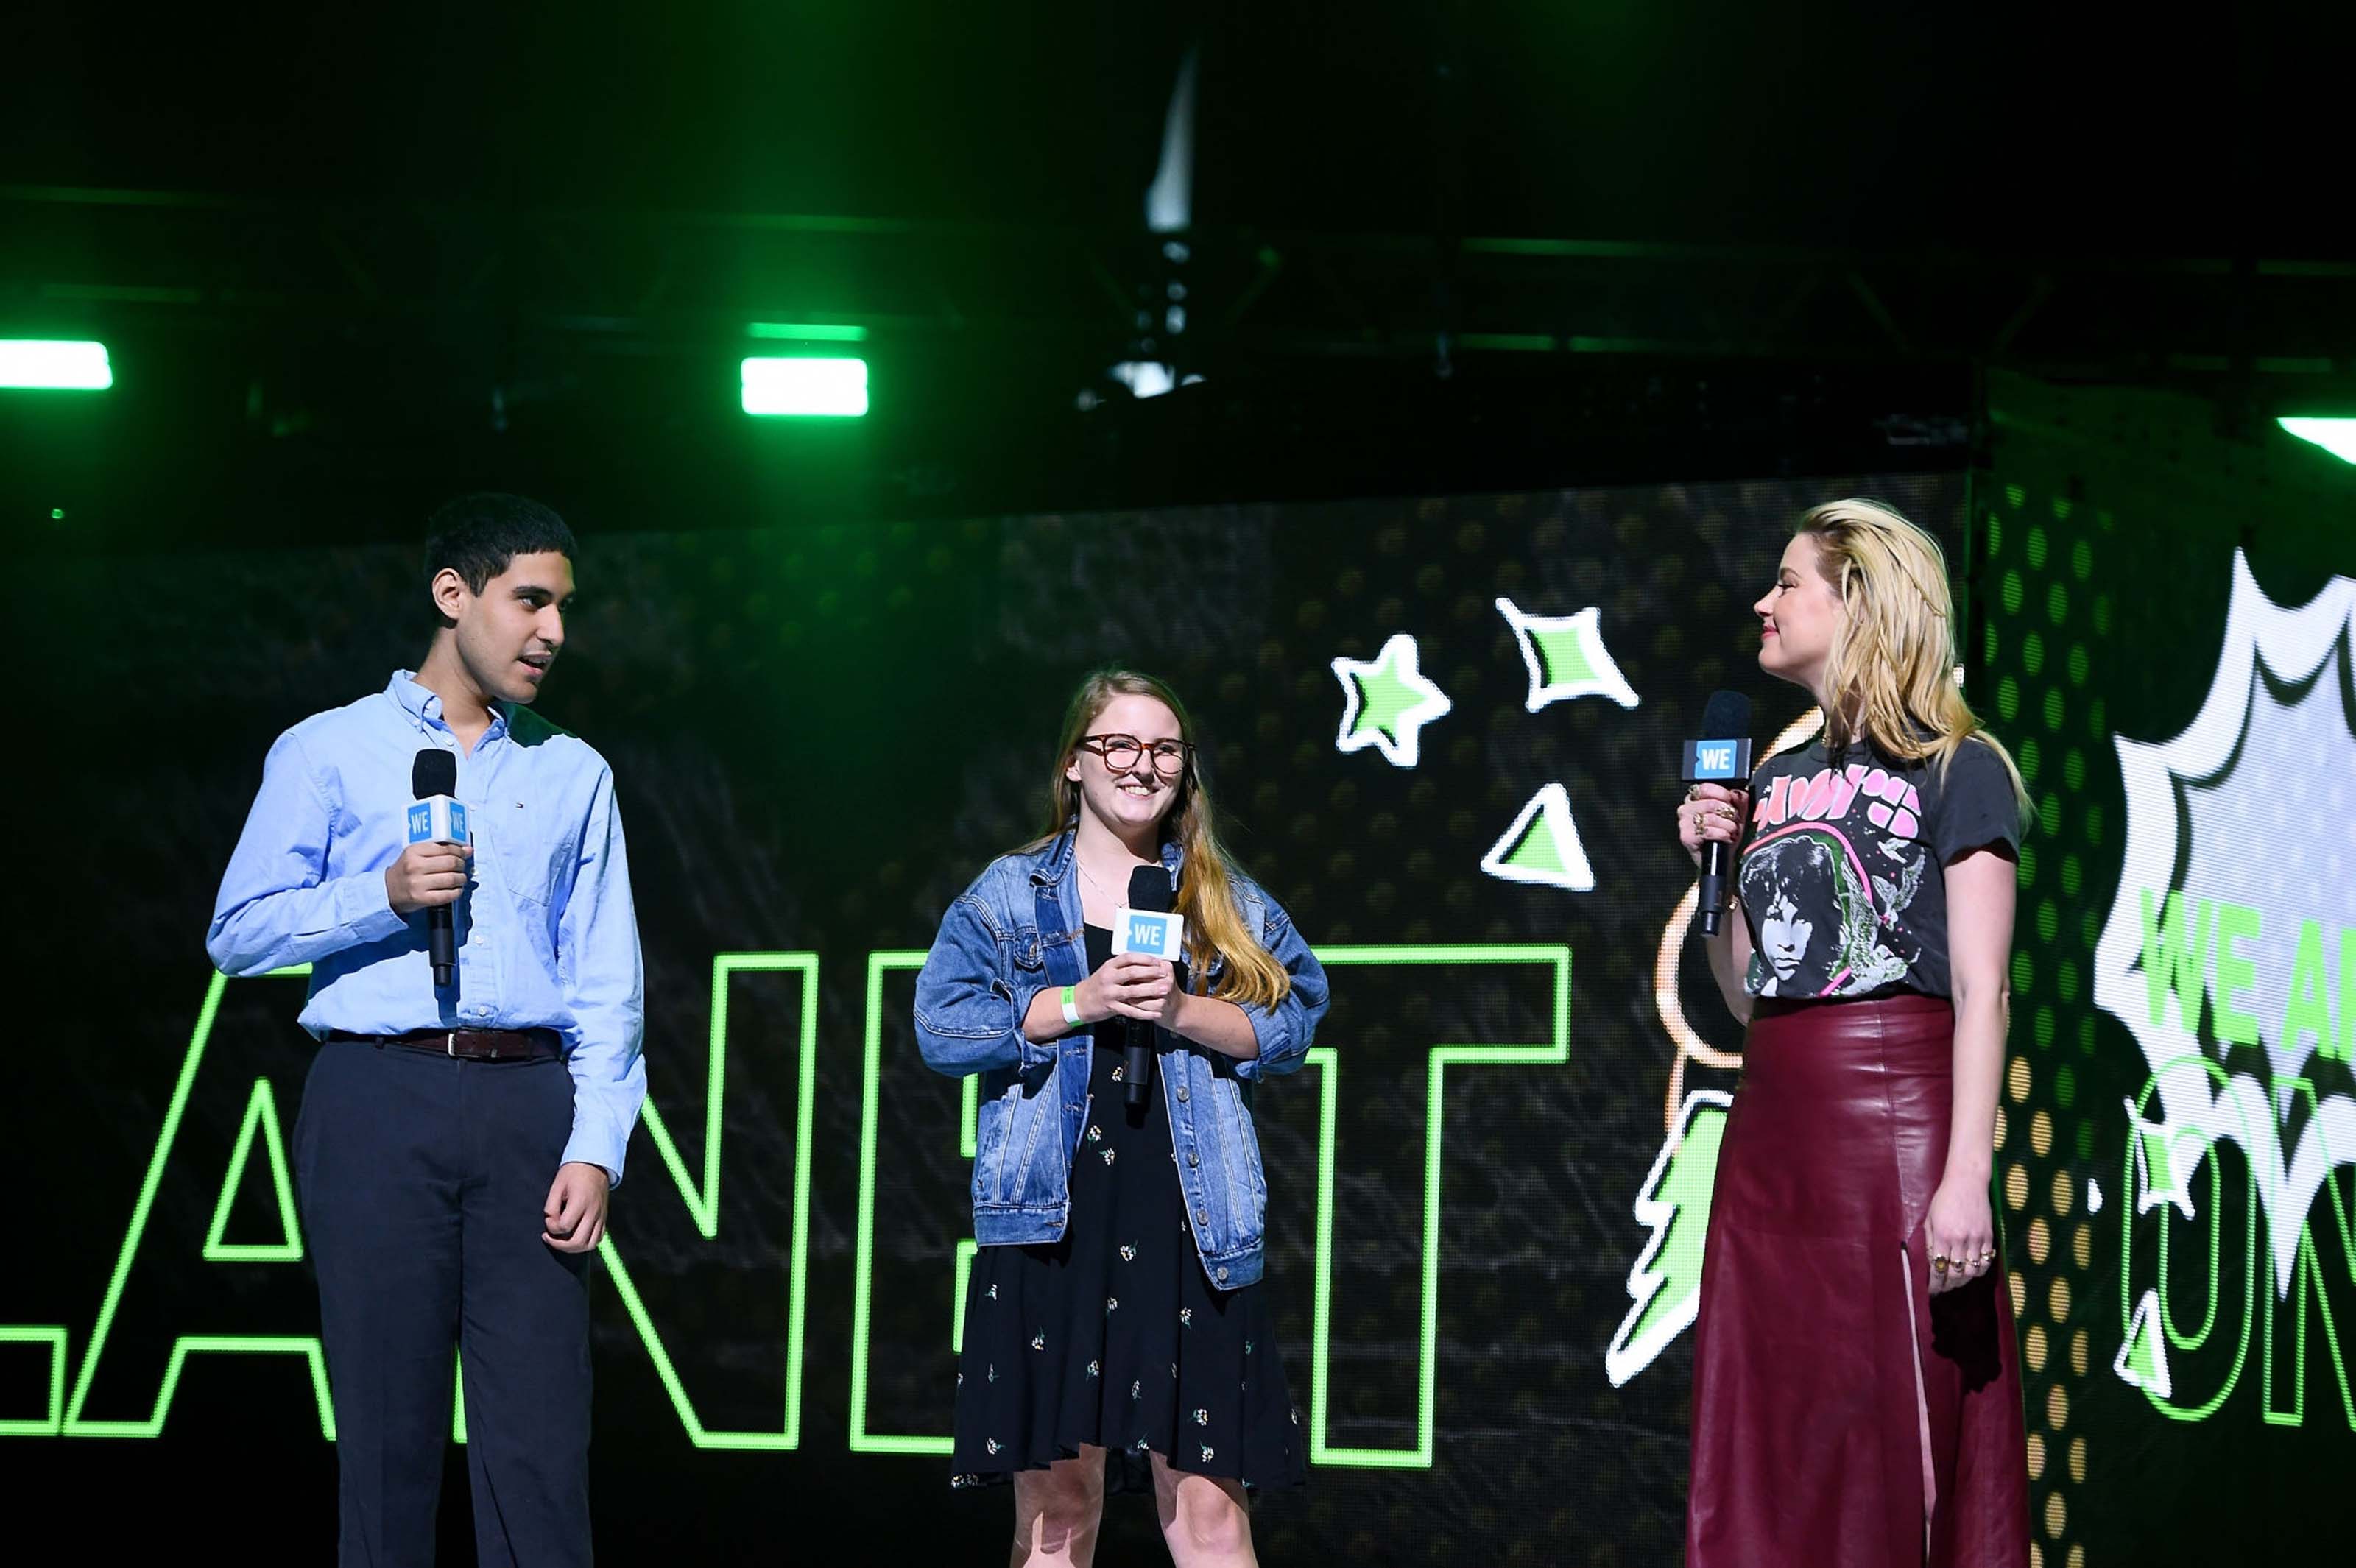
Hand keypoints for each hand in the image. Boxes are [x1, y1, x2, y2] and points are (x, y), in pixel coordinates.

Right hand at [386, 840, 473, 914]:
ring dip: (462, 879)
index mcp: (413, 851)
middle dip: (462, 864)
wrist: (388, 891)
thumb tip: (468, 849)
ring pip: (451, 879)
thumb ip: (441, 850)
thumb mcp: (417, 854)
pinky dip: (457, 892)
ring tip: (461, 878)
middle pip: (451, 862)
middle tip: (462, 867)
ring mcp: (417, 883)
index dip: (459, 851)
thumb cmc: (406, 870)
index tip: (464, 854)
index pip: (445, 848)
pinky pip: (447, 895)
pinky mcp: (421, 898)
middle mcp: (415, 866)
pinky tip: (456, 890)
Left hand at [543, 1161, 610, 1252]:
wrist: (595, 1165)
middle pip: (577, 1242)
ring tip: (562, 1241)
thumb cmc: (573, 1173)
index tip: (548, 1217)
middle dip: (559, 1245)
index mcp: (581, 1202)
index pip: (564, 1226)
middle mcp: (593, 1212)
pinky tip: (575, 1235)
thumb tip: (550, 1222)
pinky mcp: (604, 1218)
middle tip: (549, 1237)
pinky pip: (597, 1239)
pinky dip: (585, 1242)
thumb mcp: (557, 1185)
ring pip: (589, 1244)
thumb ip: (551, 1206)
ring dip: (573, 1248)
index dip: (550, 1226)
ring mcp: (600, 1216)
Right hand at [1079, 954, 1175, 1023]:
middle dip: (1151, 973)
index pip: (1129, 958)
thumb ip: (1123, 967)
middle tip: (1165, 974)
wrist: (1079, 1001)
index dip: (1145, 959)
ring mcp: (1110, 993)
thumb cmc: (1097, 985)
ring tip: (1165, 990)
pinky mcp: (1111, 1007)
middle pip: (1133, 972)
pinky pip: (1131, 1010)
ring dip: (1151, 991)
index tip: (1157, 961)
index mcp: (1109, 966)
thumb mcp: (1107, 971)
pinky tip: (1156, 1013)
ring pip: (1133, 991)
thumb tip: (1145, 962)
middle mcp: (1109, 978)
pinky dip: (1145, 1013)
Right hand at [1678, 784, 1748, 868]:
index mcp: (1695, 799)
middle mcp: (1687, 809)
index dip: (1721, 793)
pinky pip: (1708, 831)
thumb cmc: (1726, 835)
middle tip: (1733, 821)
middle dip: (1727, 813)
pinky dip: (1721, 835)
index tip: (1731, 800)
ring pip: (1710, 818)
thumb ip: (1738, 800)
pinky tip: (1725, 837)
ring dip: (1727, 826)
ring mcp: (1684, 824)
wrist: (1724, 859)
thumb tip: (1737, 792)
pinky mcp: (1686, 837)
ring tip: (1731, 831)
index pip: (1704, 787)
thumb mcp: (1736, 814)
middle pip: (1710, 803)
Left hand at [1924, 1175, 1995, 1295]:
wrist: (1967, 1182)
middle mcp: (1961, 1239)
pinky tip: (1972, 1271)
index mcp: (1943, 1235)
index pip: (1939, 1268)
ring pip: (1973, 1271)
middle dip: (1948, 1285)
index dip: (1935, 1283)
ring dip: (1963, 1281)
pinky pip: (1986, 1261)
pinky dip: (1979, 1270)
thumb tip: (1932, 1263)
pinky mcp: (1989, 1236)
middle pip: (1957, 1274)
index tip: (1932, 1290)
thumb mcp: (1930, 1219)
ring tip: (1956, 1282)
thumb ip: (1931, 1242)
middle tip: (1943, 1288)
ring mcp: (1977, 1238)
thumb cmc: (1944, 1198)